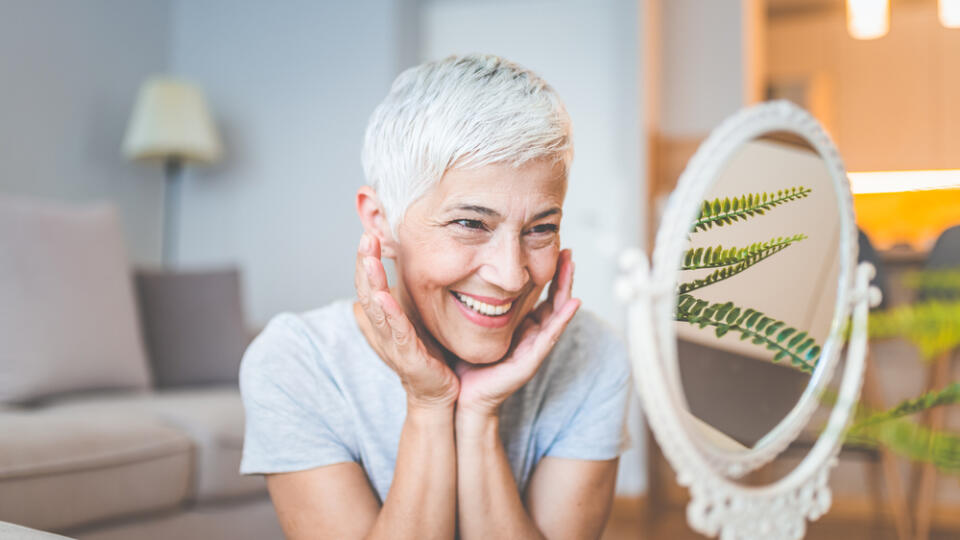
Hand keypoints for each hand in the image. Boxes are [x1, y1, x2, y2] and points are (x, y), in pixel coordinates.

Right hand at [354, 233, 459, 409]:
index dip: (366, 260)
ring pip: (377, 308)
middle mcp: (383, 330)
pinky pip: (397, 332)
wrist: (440, 395)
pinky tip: (385, 295)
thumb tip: (394, 275)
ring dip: (372, 281)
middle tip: (366, 235)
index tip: (369, 232)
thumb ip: (403, 301)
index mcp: (384, 319)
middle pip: (367, 291)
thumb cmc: (429, 358)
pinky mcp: (408, 358)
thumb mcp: (414, 321)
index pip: (369, 284)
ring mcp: (393, 344)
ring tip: (370, 257)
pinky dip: (389, 313)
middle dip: (365, 262)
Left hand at [454, 249, 579, 417]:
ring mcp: (534, 347)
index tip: (549, 249)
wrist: (462, 397)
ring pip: (556, 313)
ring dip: (566, 289)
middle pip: (552, 300)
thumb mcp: (468, 326)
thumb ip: (470, 305)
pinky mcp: (531, 360)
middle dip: (561, 276)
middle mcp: (530, 335)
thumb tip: (456, 274)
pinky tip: (573, 303)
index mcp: (518, 326)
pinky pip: (550, 336)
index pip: (537, 295)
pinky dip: (563, 319)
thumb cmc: (464, 364)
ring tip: (572, 266)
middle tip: (567, 251)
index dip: (546, 273)